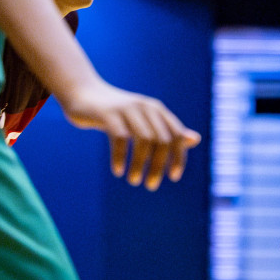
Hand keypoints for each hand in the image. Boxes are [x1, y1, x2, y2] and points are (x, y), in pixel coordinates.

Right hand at [60, 80, 201, 188]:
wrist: (84, 94)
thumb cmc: (117, 113)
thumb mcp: (144, 120)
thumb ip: (168, 131)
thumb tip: (195, 139)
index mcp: (157, 110)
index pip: (176, 135)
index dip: (178, 157)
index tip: (173, 177)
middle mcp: (145, 107)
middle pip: (162, 140)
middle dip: (158, 166)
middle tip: (151, 185)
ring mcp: (127, 109)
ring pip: (143, 140)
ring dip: (140, 164)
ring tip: (134, 180)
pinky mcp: (108, 113)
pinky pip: (120, 138)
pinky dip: (120, 157)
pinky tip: (118, 171)